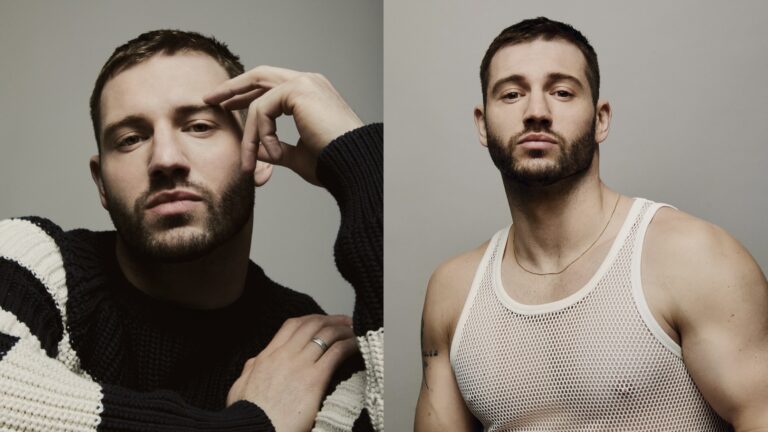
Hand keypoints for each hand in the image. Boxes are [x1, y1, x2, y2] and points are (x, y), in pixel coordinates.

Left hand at [204, 66, 362, 184]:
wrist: (353, 165)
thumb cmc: (334, 163)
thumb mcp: (299, 156)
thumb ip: (277, 149)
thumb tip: (258, 151)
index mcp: (311, 93)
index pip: (271, 85)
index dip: (246, 94)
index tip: (226, 106)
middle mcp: (308, 81)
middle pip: (259, 76)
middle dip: (232, 88)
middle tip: (210, 100)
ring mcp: (304, 82)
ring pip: (258, 99)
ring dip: (248, 131)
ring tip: (247, 158)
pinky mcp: (299, 90)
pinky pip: (263, 109)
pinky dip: (260, 134)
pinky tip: (272, 153)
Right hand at [227, 314, 357, 431]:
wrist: (256, 430)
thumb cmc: (249, 415)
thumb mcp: (240, 388)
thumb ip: (250, 371)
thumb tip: (255, 363)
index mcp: (267, 356)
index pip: (291, 326)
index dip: (310, 319)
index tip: (322, 320)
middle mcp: (285, 356)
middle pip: (312, 325)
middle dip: (331, 320)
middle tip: (344, 321)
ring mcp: (300, 366)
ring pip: (326, 335)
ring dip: (343, 330)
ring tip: (354, 332)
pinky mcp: (314, 380)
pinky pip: (336, 353)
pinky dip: (349, 345)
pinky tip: (356, 347)